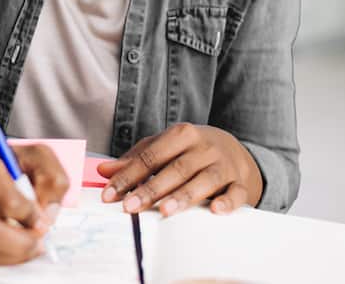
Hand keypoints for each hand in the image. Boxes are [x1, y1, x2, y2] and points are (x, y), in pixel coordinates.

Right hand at [0, 141, 68, 264]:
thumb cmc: (3, 161)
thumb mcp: (35, 156)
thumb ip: (51, 179)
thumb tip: (47, 213)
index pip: (3, 199)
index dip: (28, 216)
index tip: (41, 221)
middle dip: (19, 243)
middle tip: (37, 242)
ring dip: (9, 255)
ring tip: (27, 247)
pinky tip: (10, 247)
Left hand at [96, 123, 261, 216]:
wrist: (235, 151)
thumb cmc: (192, 151)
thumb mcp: (165, 147)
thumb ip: (137, 158)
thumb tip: (105, 170)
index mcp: (182, 134)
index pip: (151, 155)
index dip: (129, 175)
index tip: (110, 193)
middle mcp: (203, 147)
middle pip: (175, 169)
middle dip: (151, 188)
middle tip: (130, 206)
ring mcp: (223, 165)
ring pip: (203, 180)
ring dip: (184, 195)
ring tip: (165, 210)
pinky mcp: (240, 183)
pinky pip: (235, 193)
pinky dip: (227, 201)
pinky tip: (215, 210)